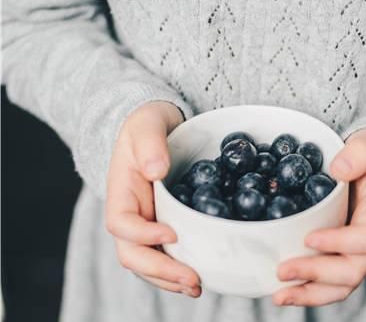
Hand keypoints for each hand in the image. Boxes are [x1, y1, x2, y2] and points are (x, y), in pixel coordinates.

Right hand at [105, 101, 200, 296]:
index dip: (142, 234)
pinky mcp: (163, 225)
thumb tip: (158, 171)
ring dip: (170, 279)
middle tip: (192, 280)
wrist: (156, 127)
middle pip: (133, 254)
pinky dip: (178, 269)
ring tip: (197, 286)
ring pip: (148, 262)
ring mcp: (146, 223)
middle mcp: (131, 215)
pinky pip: (165, 254)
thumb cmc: (147, 124)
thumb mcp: (147, 124)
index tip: (172, 233)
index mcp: (121, 193)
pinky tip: (200, 275)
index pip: (120, 223)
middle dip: (160, 271)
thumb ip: (150, 144)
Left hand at [273, 128, 365, 305]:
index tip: (309, 238)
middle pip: (352, 270)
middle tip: (282, 270)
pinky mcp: (344, 256)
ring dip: (310, 294)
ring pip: (341, 285)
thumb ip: (361, 152)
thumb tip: (338, 168)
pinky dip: (308, 291)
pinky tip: (283, 291)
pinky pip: (330, 282)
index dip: (339, 243)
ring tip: (279, 295)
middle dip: (316, 274)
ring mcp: (360, 253)